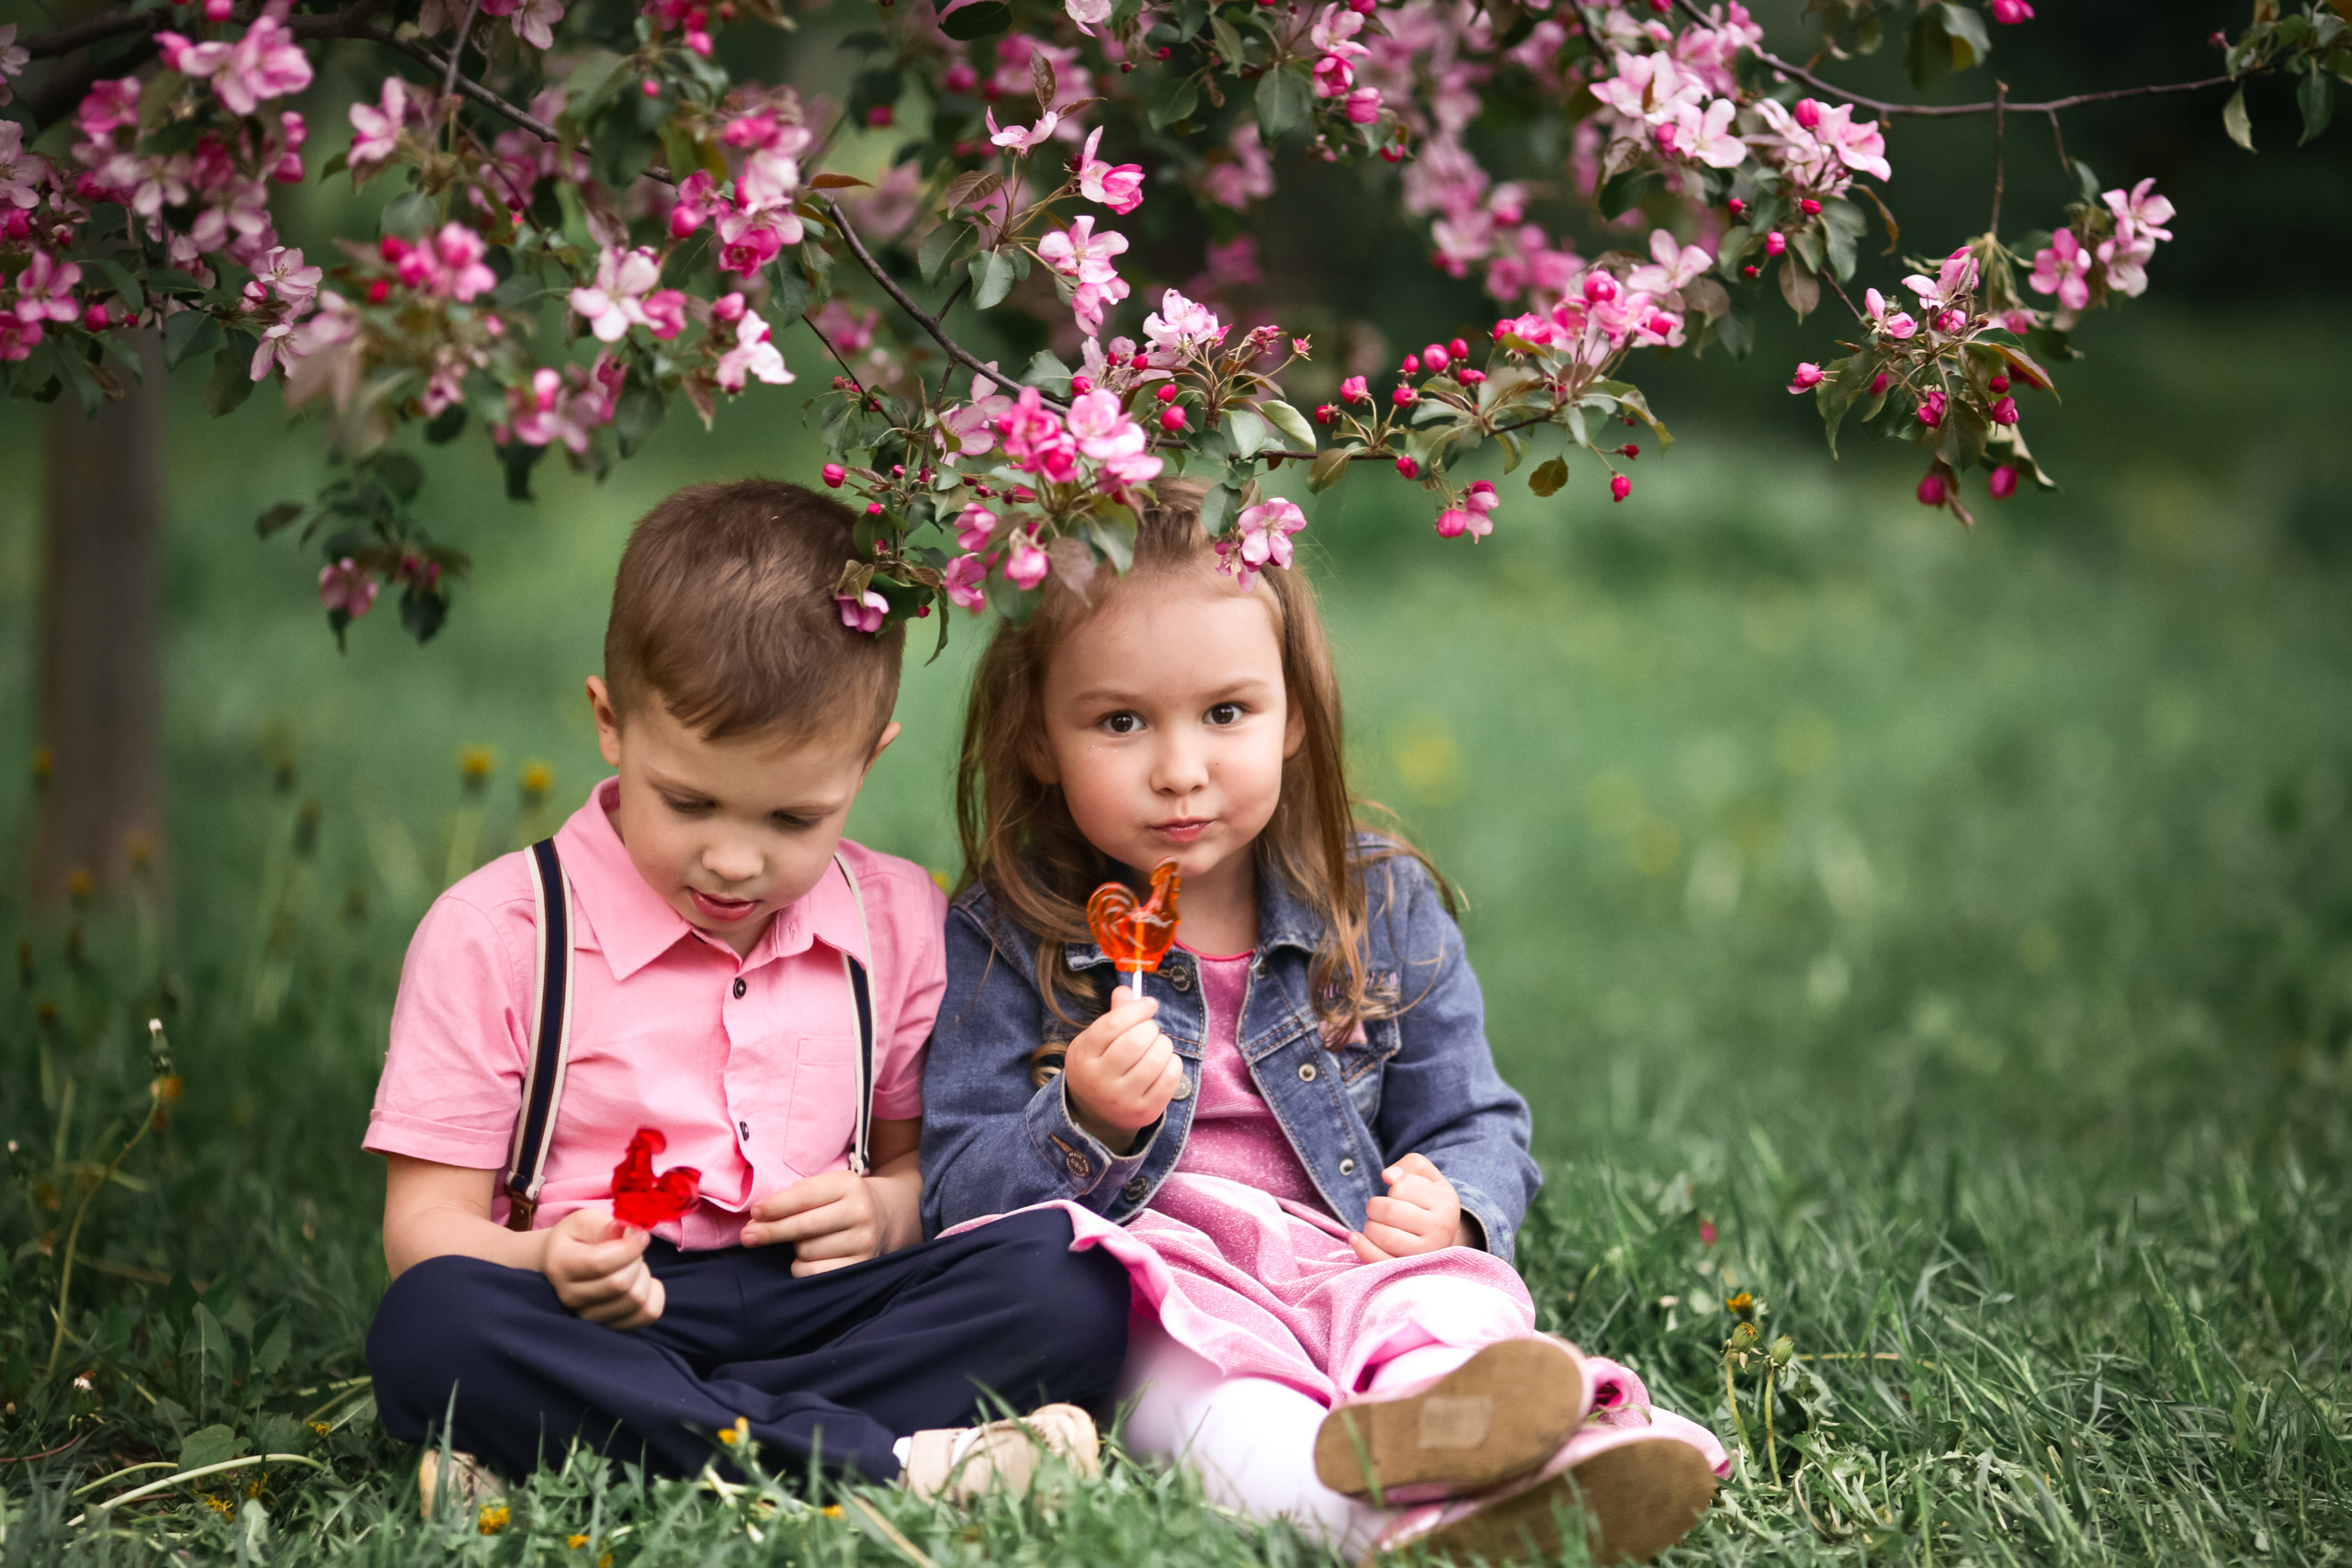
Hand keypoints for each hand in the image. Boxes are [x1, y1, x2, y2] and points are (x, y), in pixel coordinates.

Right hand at [543, 1207, 665, 1328]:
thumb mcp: (586, 1220)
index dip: (629, 1248)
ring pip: (636, 1301)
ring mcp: (588, 1316)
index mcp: (560, 1265)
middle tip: (633, 1250)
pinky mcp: (609, 1325)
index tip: (641, 1236)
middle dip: (637, 1260)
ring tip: (633, 1265)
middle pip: (620, 1284)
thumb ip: (606, 1225)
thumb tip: (633, 1235)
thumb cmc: (580, 1237)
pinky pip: (647, 1314)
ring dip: (644, 1276)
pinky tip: (644, 1282)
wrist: (567, 1262)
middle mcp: (569, 1296)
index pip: (600, 1264)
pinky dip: (655, 1295)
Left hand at [744, 1170, 894, 1276]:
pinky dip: (802, 1266)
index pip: (804, 1196)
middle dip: (770, 1232)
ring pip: (806, 1251)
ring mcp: (864, 1241)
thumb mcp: (824, 1187)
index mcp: (848, 1184)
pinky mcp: (861, 1265)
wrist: (885, 1216)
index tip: (754, 1213)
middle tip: (748, 1236)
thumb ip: (791, 1199)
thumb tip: (754, 1223)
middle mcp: (860, 1212)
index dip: (775, 1206)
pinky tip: (808, 1257)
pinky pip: (814, 1272)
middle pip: (802, 1227)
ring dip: (794, 1249)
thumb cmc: (840, 1201)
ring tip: (802, 1240)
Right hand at [1062, 985, 1184, 1154]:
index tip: (1149, 1005)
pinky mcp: (1144, 1112)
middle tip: (1150, 1030)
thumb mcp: (1096, 1041)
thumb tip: (1128, 990)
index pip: (1113, 1024)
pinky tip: (1165, 1063)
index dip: (1137, 1008)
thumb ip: (1113, 1015)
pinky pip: (1170, 1078)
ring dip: (1164, 1044)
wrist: (1096, 1114)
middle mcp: (1099, 1079)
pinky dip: (1173, 1063)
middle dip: (1151, 1028)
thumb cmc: (1100, 1066)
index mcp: (1083, 1055)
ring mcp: (1122, 1099)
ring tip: (1158, 1046)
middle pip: (1136, 1040)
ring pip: (1156, 1058)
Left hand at [1348, 1153, 1475, 1262]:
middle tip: (1377, 1209)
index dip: (1391, 1187)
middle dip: (1374, 1206)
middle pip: (1390, 1212)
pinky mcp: (1410, 1270)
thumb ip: (1410, 1165)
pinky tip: (1355, 1237)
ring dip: (1370, 1226)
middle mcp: (1440, 1229)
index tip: (1397, 1193)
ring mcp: (1426, 1252)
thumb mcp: (1428, 1177)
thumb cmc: (1430, 1202)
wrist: (1445, 1240)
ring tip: (1375, 1224)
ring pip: (1385, 1236)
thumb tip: (1388, 1176)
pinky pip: (1381, 1261)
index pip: (1401, 1187)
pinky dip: (1363, 1248)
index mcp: (1445, 1202)